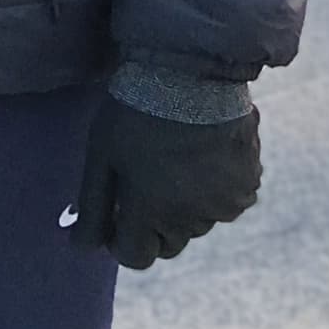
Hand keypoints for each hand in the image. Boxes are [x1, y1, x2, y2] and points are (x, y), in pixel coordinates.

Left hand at [67, 93, 259, 270]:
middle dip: (154, 224)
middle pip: (168, 244)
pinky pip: (226, 201)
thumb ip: (92, 208)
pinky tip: (204, 153)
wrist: (193, 71)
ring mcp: (222, 204)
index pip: (134, 256)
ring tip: (177, 159)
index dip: (122, 239)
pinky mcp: (247, 185)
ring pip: (199, 222)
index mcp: (148, 213)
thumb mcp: (100, 156)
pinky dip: (216, 187)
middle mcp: (189, 219)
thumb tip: (81, 248)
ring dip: (187, 205)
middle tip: (147, 181)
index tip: (119, 213)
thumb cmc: (135, 111)